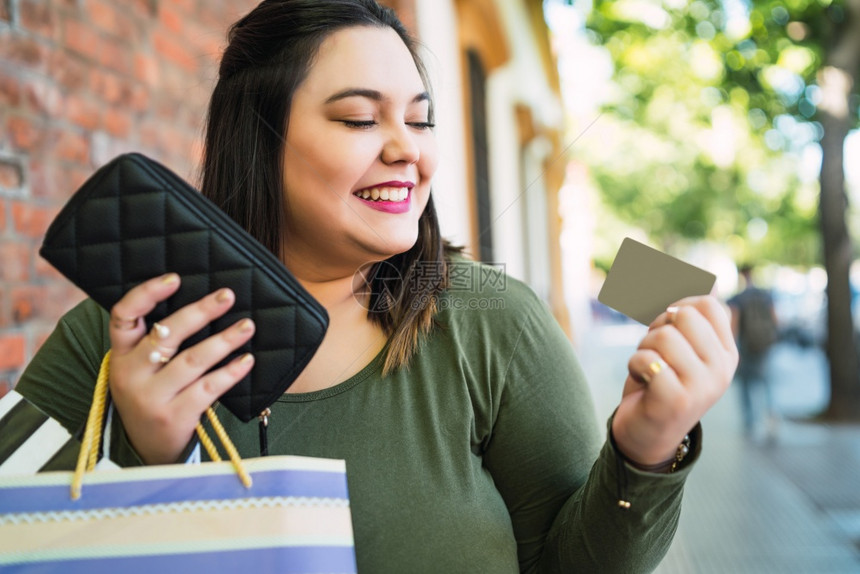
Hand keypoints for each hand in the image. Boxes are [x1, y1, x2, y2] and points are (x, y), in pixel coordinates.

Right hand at [107, 273, 255, 463]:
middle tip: (227, 296)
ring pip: (192, 360)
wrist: (147, 450)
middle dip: (200, 312)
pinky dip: (230, 373)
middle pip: (166, 335)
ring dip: (223, 340)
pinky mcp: (174, 417)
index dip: (147, 293)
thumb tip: (204, 302)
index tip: (175, 278)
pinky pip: (208, 388)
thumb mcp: (140, 368)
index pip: (124, 316)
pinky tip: (247, 361)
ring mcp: (152, 397)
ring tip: (247, 326)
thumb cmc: (152, 394)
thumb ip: (158, 340)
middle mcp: (131, 373)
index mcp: (121, 354)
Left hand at [611, 296, 737, 467]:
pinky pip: (646, 360)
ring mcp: (702, 387)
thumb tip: (700, 277)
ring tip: (649, 370)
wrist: (648, 435)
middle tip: (654, 354)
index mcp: (726, 354)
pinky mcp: (676, 400)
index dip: (677, 307)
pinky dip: (634, 366)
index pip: (707, 304)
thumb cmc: (660, 383)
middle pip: (683, 315)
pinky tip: (642, 383)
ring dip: (643, 349)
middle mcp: (721, 370)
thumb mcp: (678, 348)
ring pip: (662, 336)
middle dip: (657, 328)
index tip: (667, 328)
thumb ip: (687, 317)